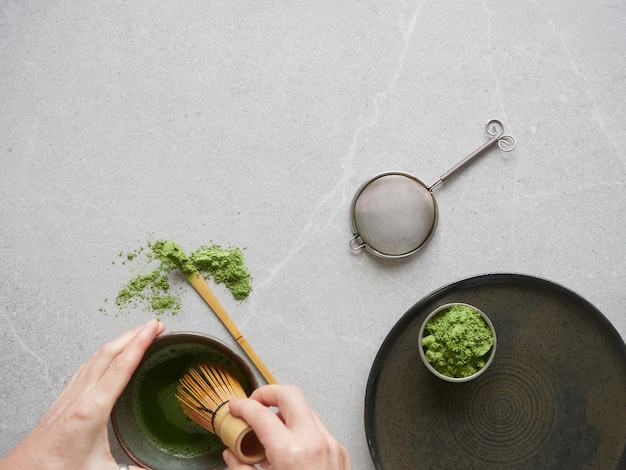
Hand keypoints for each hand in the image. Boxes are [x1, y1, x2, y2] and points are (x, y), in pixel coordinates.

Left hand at [0, 319, 164, 469]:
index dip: (140, 343)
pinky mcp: (63, 401)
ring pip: (95, 358)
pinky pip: (85, 368)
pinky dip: (103, 355)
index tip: (154, 328)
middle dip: (133, 334)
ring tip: (136, 335)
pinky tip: (107, 358)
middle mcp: (79, 397)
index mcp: (92, 410)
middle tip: (154, 325)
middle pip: (108, 354)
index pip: (121, 367)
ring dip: (118, 342)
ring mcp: (69, 396)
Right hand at [223, 384, 350, 468]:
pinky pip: (318, 428)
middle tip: (254, 404)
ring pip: (306, 409)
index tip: (235, 407)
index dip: (242, 406)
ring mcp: (331, 445)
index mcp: (290, 452)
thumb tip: (232, 454)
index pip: (260, 413)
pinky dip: (301, 428)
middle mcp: (314, 442)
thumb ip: (242, 468)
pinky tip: (289, 445)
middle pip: (290, 394)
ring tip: (270, 430)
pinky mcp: (340, 452)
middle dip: (268, 393)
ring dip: (285, 412)